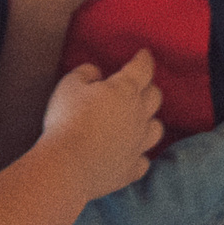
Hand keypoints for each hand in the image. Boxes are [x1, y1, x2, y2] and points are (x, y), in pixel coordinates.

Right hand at [41, 49, 162, 198]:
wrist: (67, 166)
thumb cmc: (67, 121)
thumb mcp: (69, 85)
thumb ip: (85, 73)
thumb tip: (96, 74)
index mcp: (126, 90)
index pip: (142, 68)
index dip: (144, 59)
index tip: (144, 54)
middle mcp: (139, 116)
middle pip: (154, 97)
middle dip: (148, 87)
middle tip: (140, 85)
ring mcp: (138, 144)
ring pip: (156, 129)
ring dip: (150, 121)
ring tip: (142, 119)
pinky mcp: (131, 169)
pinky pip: (143, 160)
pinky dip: (139, 154)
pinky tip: (133, 153)